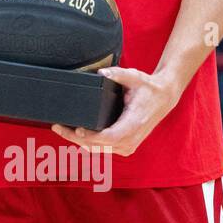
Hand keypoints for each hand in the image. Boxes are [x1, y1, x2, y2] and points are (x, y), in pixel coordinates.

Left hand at [50, 66, 182, 156]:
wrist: (164, 98)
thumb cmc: (148, 88)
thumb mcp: (134, 76)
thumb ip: (118, 74)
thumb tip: (102, 73)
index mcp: (134, 123)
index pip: (110, 137)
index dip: (92, 137)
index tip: (77, 130)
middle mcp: (131, 139)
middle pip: (99, 146)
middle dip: (76, 138)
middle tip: (58, 128)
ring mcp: (129, 145)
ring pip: (99, 150)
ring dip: (79, 142)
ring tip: (62, 130)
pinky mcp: (125, 146)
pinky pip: (103, 148)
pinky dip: (89, 143)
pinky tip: (75, 134)